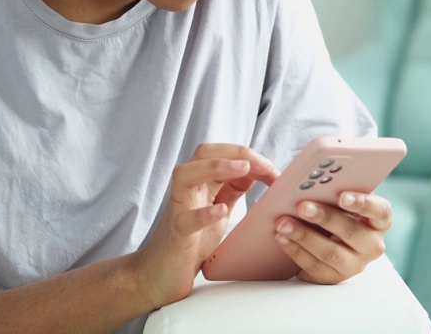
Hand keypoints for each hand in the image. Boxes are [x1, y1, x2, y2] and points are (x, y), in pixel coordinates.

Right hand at [129, 144, 277, 309]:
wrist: (157, 277)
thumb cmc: (190, 243)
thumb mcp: (217, 212)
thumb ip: (231, 190)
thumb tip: (256, 172)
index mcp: (200, 184)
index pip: (222, 154)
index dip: (250, 156)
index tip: (273, 171)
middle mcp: (187, 191)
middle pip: (203, 154)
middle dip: (236, 152)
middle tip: (264, 165)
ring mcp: (178, 211)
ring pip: (185, 175)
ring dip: (216, 167)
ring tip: (243, 169)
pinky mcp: (176, 236)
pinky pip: (185, 220)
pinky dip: (203, 213)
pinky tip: (220, 210)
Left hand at [273, 192, 391, 283]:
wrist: (330, 239)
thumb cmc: (338, 212)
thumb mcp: (342, 200)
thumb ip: (334, 191)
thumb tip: (312, 182)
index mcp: (380, 221)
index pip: (381, 211)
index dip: (363, 203)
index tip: (342, 196)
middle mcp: (372, 245)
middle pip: (352, 233)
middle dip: (325, 218)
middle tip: (302, 206)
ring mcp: (355, 265)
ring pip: (331, 253)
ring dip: (304, 237)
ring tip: (284, 223)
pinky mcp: (335, 278)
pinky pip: (315, 268)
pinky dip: (296, 251)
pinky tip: (283, 238)